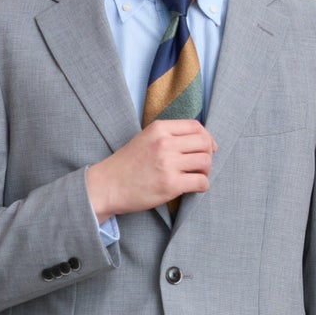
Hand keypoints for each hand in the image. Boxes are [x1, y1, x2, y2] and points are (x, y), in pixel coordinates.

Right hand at [86, 119, 216, 220]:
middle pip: (204, 143)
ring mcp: (168, 164)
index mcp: (159, 129)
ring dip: (205, 171)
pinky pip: (201, 182)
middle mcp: (165, 143)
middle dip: (208, 154)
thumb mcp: (145, 139)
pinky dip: (203, 185)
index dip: (207, 137)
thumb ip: (168, 136)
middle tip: (201, 165)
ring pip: (205, 162)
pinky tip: (194, 188)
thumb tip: (200, 140)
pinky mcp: (170, 184)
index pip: (195, 126)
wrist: (107, 186)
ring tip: (196, 176)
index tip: (208, 148)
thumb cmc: (126, 165)